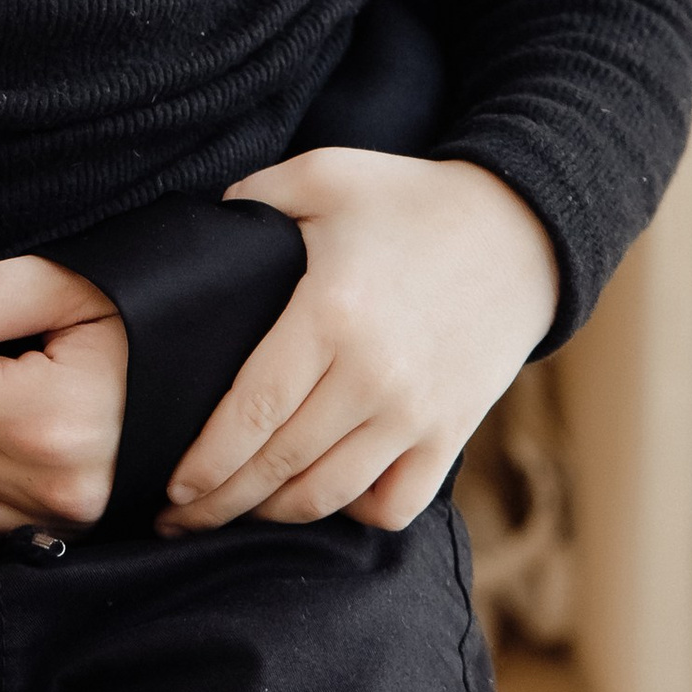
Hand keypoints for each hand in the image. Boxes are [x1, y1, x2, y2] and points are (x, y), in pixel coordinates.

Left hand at [162, 149, 559, 533]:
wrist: (521, 231)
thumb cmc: (409, 199)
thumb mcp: (323, 173)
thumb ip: (252, 196)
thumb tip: (205, 228)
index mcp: (330, 313)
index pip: (252, 410)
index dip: (206, 460)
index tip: (171, 485)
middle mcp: (374, 376)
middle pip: (280, 464)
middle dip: (220, 502)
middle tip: (178, 519)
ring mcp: (417, 414)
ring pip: (330, 494)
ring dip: (275, 512)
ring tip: (236, 510)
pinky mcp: (452, 434)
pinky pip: (395, 504)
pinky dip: (354, 510)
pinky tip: (324, 492)